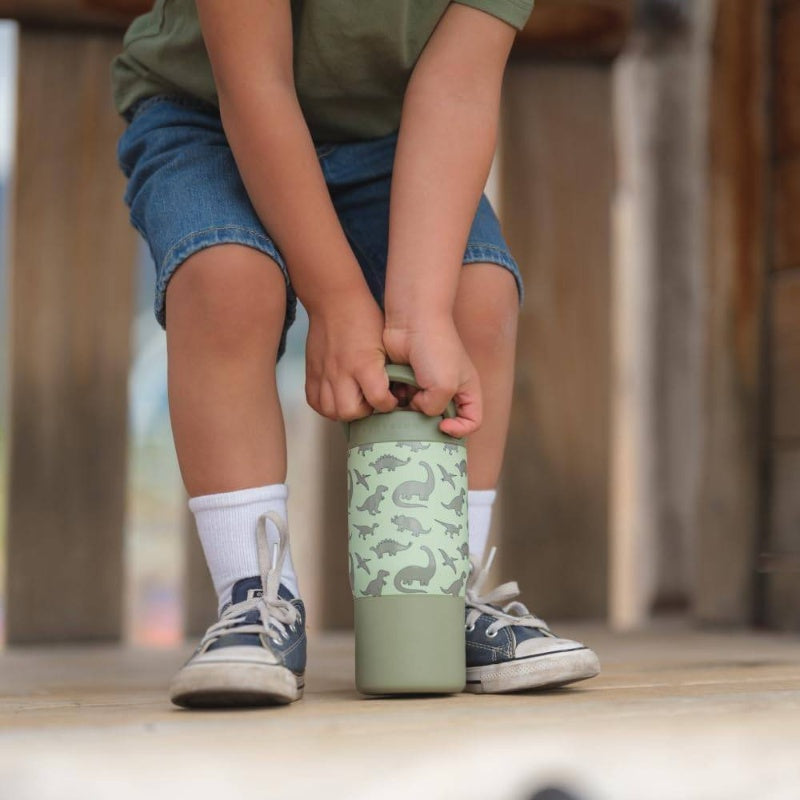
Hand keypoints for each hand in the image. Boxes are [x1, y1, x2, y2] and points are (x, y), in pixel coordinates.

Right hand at [305, 292, 397, 420]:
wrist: (334, 300)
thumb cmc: (364, 318)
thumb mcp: (385, 343)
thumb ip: (390, 369)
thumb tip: (398, 390)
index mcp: (364, 363)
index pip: (377, 399)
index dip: (389, 404)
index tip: (392, 400)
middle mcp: (341, 371)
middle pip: (349, 412)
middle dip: (364, 413)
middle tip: (371, 402)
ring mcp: (324, 373)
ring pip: (330, 411)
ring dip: (345, 411)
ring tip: (354, 401)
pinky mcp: (312, 371)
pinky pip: (314, 401)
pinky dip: (326, 405)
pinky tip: (337, 398)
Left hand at [383, 318, 481, 436]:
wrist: (412, 321)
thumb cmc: (434, 349)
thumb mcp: (444, 386)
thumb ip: (434, 409)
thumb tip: (417, 409)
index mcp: (468, 390)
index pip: (473, 422)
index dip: (460, 430)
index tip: (443, 425)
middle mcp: (450, 389)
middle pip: (443, 419)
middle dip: (430, 420)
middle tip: (420, 413)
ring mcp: (428, 384)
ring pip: (420, 412)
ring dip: (411, 409)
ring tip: (407, 396)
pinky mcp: (408, 379)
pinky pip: (403, 400)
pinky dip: (398, 398)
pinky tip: (396, 388)